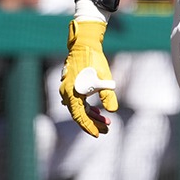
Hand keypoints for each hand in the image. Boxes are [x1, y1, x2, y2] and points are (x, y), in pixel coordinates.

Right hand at [60, 21, 117, 135]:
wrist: (85, 45)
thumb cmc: (94, 60)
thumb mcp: (104, 78)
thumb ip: (107, 94)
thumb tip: (112, 110)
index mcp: (72, 93)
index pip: (79, 116)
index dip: (88, 126)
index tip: (98, 134)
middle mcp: (66, 93)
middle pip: (79, 114)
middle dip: (93, 123)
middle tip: (107, 130)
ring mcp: (68, 90)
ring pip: (80, 109)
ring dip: (92, 116)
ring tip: (106, 122)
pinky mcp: (73, 87)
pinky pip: (79, 102)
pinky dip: (88, 108)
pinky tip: (98, 112)